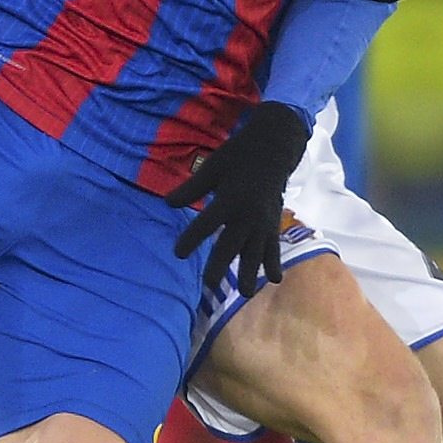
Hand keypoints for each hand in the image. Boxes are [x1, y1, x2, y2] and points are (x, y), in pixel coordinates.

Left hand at [167, 102, 311, 296]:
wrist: (273, 149)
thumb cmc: (237, 157)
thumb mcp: (212, 167)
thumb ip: (191, 188)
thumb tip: (168, 204)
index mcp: (229, 199)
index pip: (207, 224)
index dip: (192, 239)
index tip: (178, 254)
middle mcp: (248, 214)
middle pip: (232, 245)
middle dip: (221, 266)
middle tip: (209, 285)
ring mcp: (264, 222)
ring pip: (256, 252)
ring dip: (250, 272)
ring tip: (244, 293)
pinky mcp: (274, 224)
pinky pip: (274, 247)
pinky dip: (274, 263)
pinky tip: (273, 281)